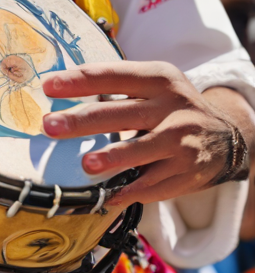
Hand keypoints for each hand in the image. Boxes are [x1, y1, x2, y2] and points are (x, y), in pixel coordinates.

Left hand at [42, 61, 237, 206]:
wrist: (224, 137)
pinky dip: (131, 191)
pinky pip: (155, 185)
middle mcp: (172, 107)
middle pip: (122, 113)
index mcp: (159, 79)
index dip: (80, 81)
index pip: (114, 76)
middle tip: (51, 126)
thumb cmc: (171, 108)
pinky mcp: (187, 172)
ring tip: (86, 165)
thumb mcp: (154, 86)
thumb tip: (60, 91)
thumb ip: (117, 87)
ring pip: (144, 150)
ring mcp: (182, 141)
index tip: (48, 86)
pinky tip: (109, 196)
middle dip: (84, 121)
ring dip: (114, 158)